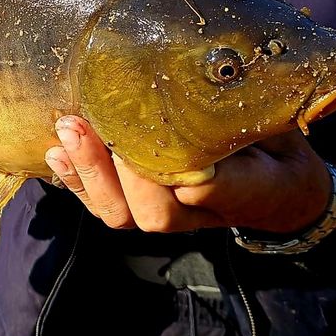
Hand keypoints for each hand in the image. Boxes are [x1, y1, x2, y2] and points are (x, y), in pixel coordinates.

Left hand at [44, 115, 335, 233]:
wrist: (278, 176)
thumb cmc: (274, 146)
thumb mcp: (274, 141)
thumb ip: (243, 148)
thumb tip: (195, 162)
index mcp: (228, 197)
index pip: (187, 193)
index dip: (155, 170)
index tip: (133, 132)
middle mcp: (188, 211)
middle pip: (140, 212)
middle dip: (105, 169)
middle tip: (81, 124)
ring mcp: (159, 210)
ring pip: (115, 211)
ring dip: (85, 171)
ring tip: (67, 130)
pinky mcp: (136, 201)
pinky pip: (101, 202)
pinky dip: (76, 179)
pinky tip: (57, 153)